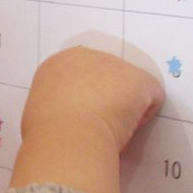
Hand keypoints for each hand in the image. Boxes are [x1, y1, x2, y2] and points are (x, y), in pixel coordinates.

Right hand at [22, 47, 163, 151]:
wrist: (67, 136)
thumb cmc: (48, 132)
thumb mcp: (41, 111)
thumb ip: (56, 105)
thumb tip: (65, 118)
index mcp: (59, 64)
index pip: (81, 75)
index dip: (84, 98)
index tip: (82, 117)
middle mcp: (87, 56)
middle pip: (107, 78)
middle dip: (107, 99)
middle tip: (98, 125)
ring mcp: (116, 64)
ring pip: (129, 89)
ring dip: (124, 109)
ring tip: (108, 130)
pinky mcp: (140, 79)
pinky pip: (151, 100)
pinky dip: (142, 118)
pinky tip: (123, 129)